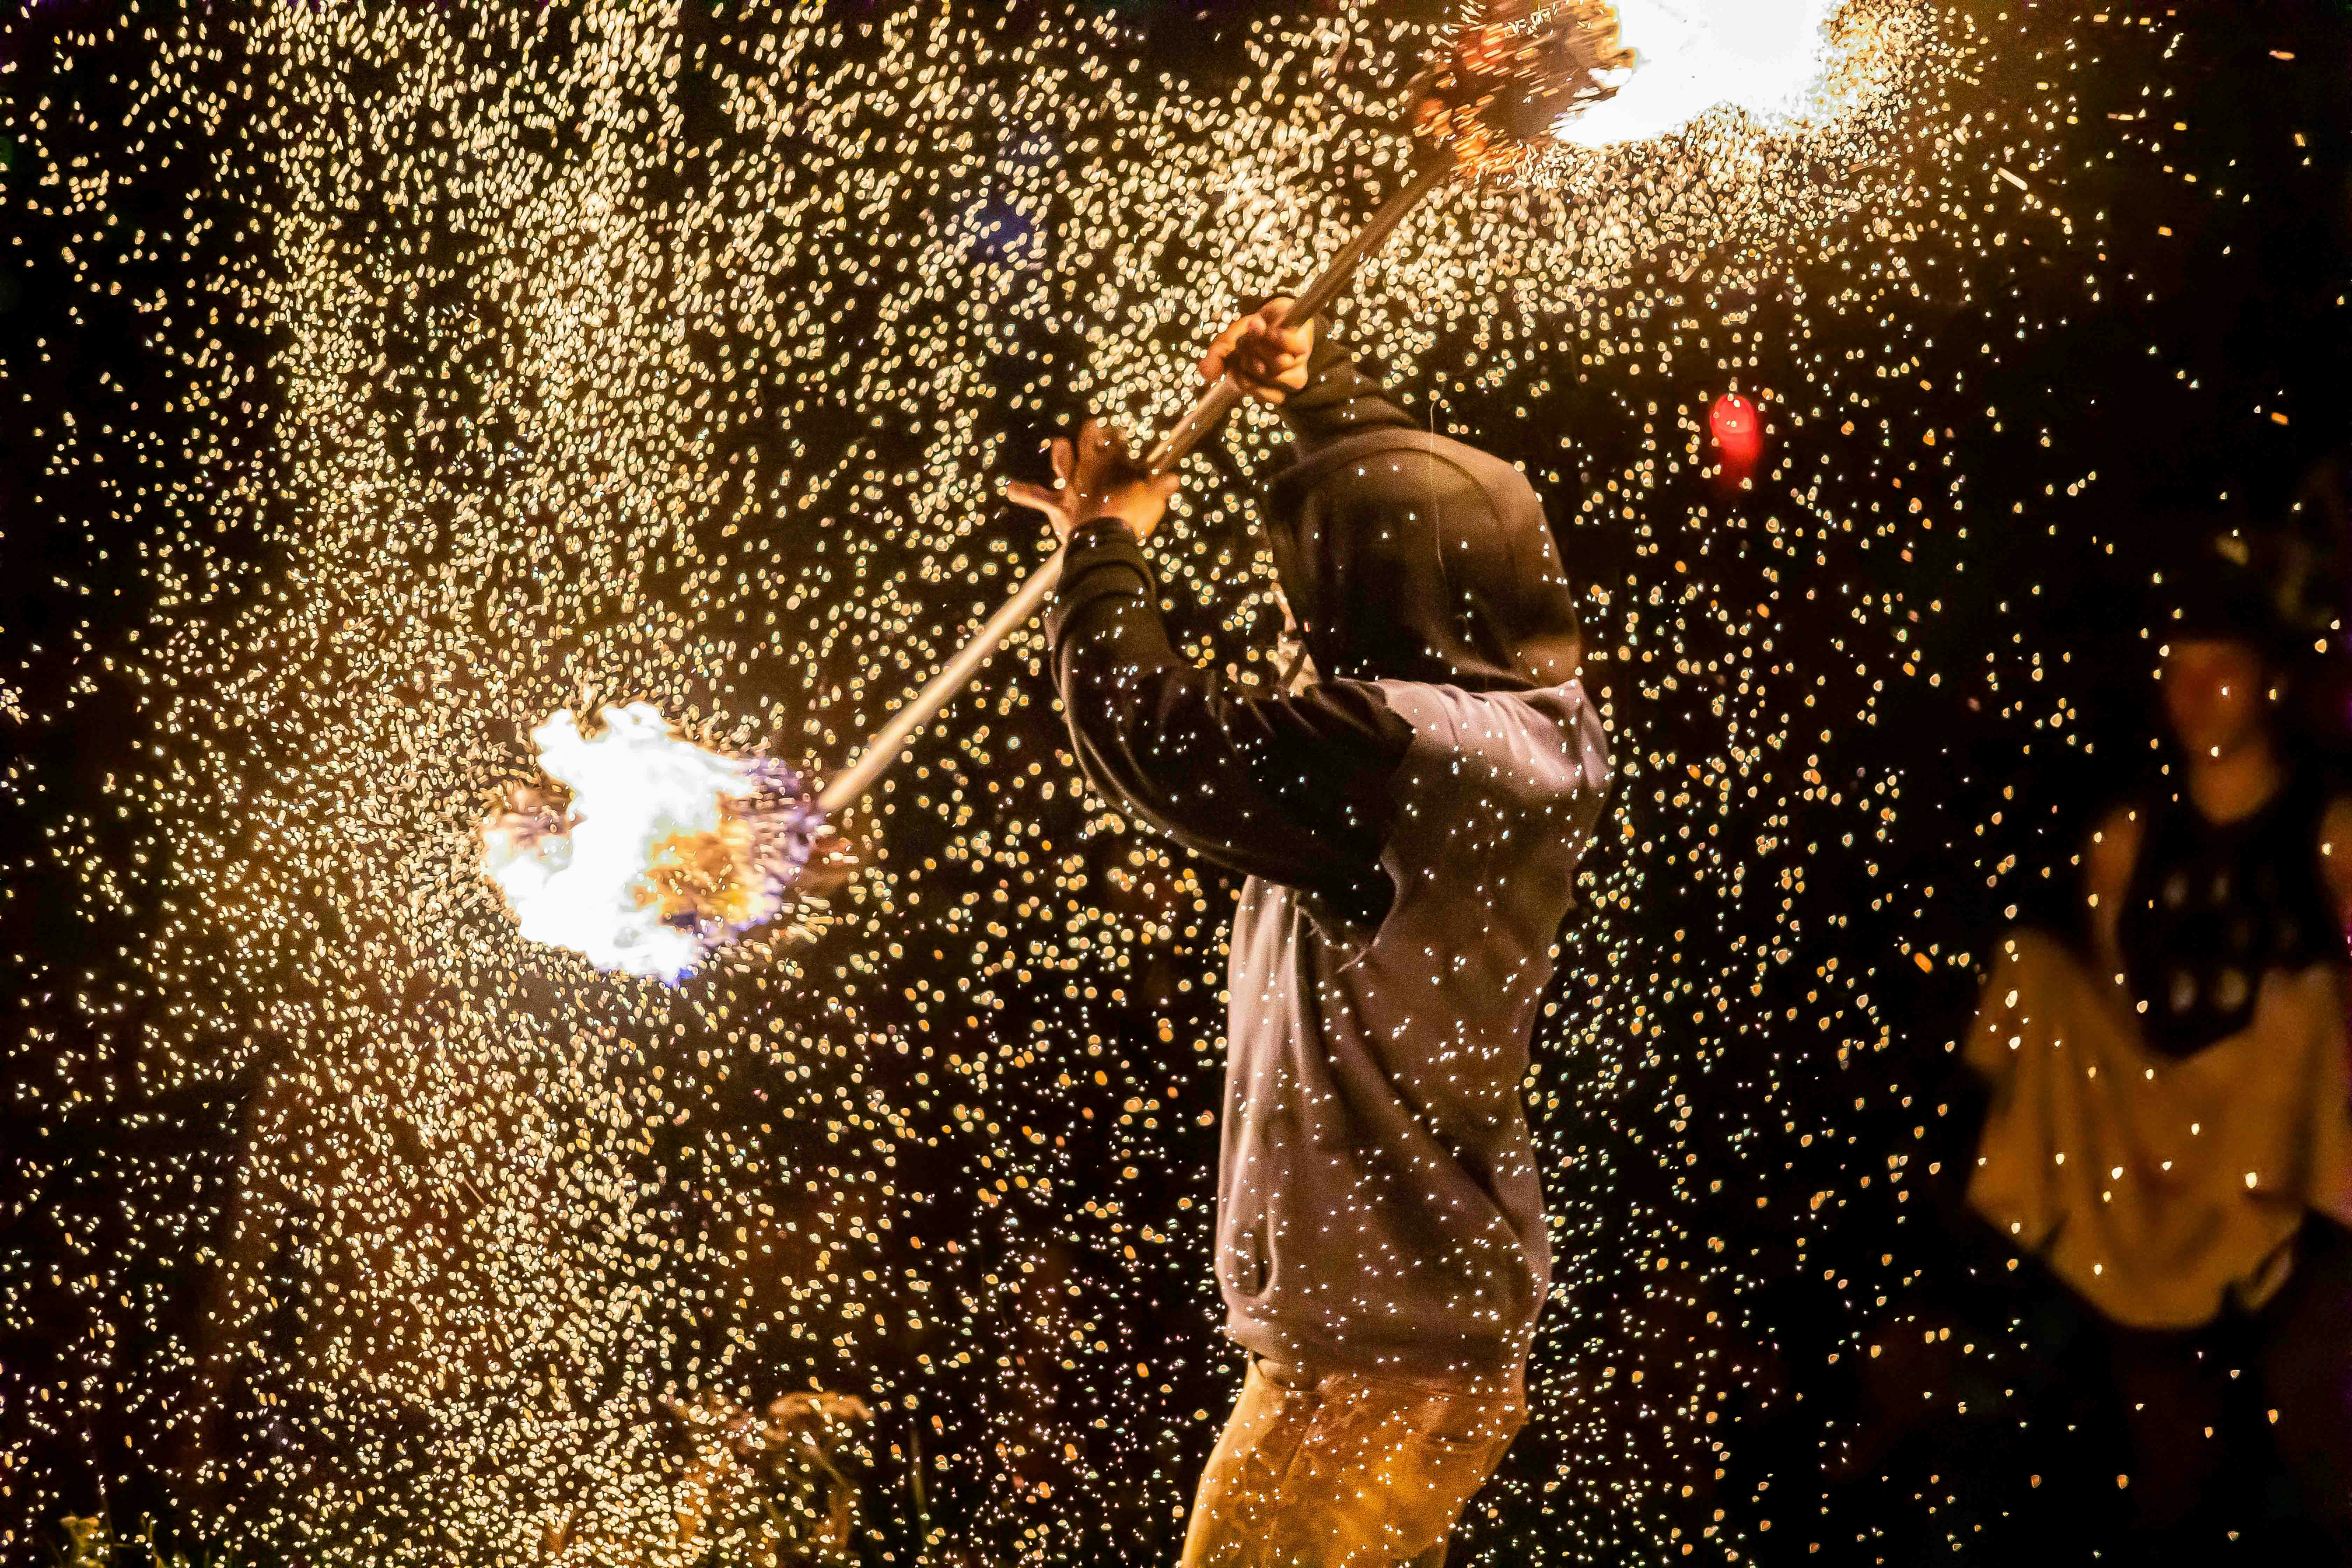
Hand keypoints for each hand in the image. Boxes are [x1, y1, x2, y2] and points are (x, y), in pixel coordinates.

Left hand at [1004, 418, 1178, 542]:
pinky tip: (1009, 488)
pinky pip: (1036, 496)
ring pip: (1062, 462)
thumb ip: (1160, 487)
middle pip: (1088, 440)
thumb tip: (1173, 478)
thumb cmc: (1131, 518)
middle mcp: (1088, 468)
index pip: (1117, 441)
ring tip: (1060, 443)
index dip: (1118, 436)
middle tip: (1094, 425)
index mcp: (1113, 464)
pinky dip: (1022, 492)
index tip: (1120, 436)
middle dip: (1091, 431)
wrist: (1105, 538)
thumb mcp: (1152, 500)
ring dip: (1061, 453)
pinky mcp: (1058, 504)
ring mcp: (1071, 485)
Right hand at [1200, 298, 1314, 405]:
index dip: (1239, 365)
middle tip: (1249, 340)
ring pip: (1277, 363)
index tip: (1236, 352)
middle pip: (1260, 372)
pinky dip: (1279, 336)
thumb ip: (1214, 358)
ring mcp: (1291, 367)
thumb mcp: (1227, 343)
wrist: (1273, 312)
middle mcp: (1276, 379)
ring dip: (1264, 341)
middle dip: (1249, 349)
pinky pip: (1293, 348)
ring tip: (1261, 333)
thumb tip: (1206, 374)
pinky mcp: (1303, 351)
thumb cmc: (1250, 333)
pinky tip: (1272, 331)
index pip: (1246, 384)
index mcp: (1256, 384)